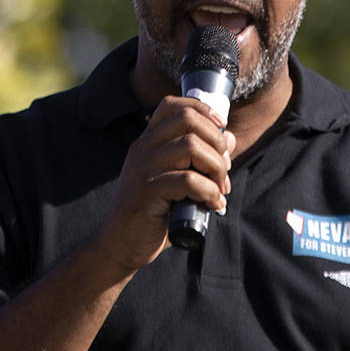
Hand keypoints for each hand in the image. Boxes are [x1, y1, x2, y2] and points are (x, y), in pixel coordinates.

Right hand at [97, 96, 236, 274]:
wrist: (120, 245)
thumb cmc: (154, 212)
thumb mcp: (180, 180)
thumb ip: (201, 159)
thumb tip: (229, 138)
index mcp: (148, 141)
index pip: (173, 105)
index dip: (203, 110)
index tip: (221, 129)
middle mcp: (143, 148)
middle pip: (188, 120)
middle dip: (216, 142)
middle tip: (224, 170)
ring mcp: (143, 169)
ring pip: (191, 147)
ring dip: (217, 168)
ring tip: (220, 190)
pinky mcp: (146, 192)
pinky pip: (188, 180)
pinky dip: (209, 192)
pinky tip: (213, 205)